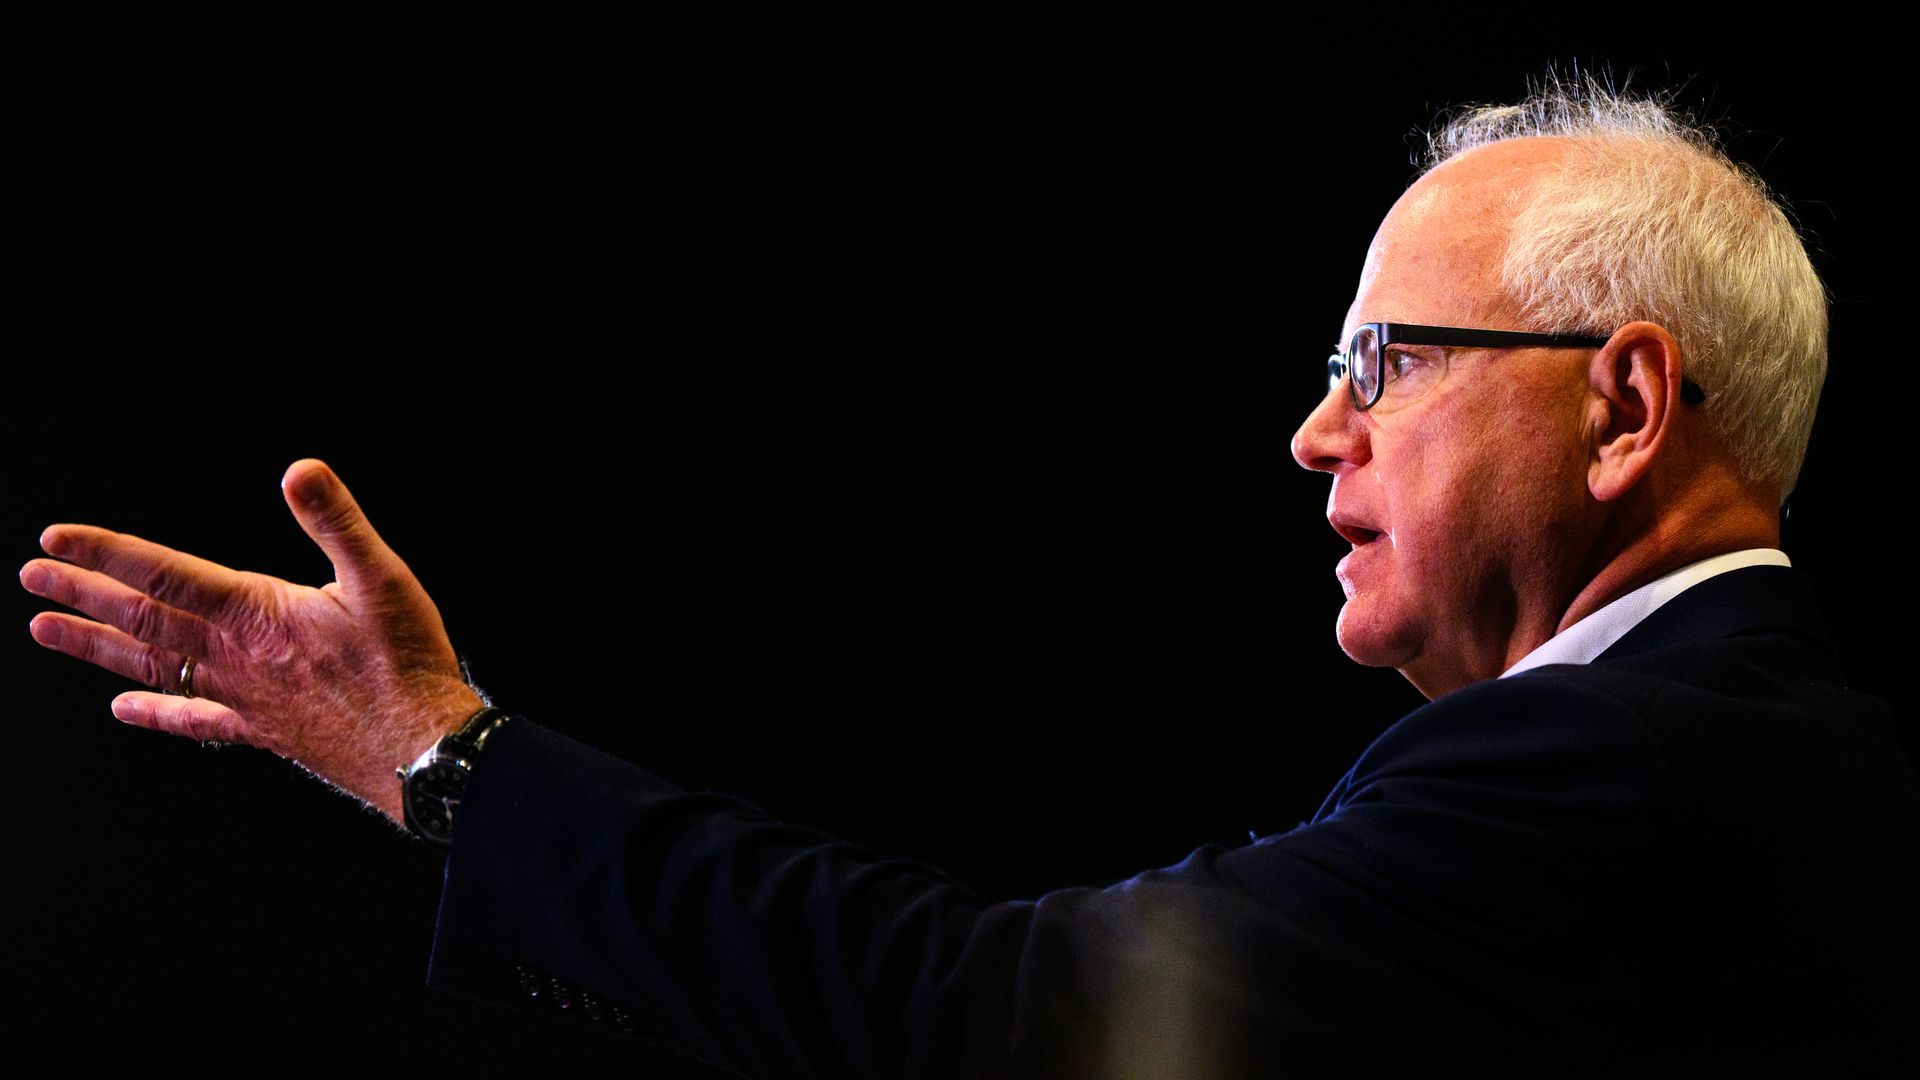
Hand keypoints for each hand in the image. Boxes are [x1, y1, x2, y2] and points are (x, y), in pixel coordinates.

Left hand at [20, 459, 483, 822]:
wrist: (420, 749)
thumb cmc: (406, 664)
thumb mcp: (382, 578)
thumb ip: (336, 522)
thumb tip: (300, 471)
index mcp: (256, 613)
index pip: (163, 573)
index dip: (105, 553)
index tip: (55, 540)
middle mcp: (234, 657)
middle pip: (142, 619)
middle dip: (83, 594)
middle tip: (33, 577)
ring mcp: (241, 696)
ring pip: (151, 666)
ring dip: (95, 647)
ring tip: (47, 631)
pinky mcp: (260, 728)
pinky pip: (193, 719)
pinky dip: (154, 712)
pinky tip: (121, 710)